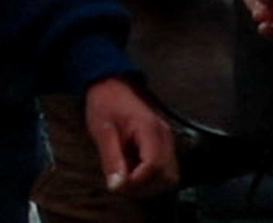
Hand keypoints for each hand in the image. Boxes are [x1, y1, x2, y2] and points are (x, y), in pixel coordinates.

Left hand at [73, 78, 178, 194]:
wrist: (112, 84)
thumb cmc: (105, 103)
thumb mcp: (101, 130)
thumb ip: (111, 158)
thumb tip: (116, 187)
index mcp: (150, 130)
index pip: (154, 166)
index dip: (137, 182)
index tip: (118, 186)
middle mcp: (165, 137)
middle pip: (167, 176)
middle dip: (145, 187)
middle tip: (121, 185)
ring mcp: (168, 141)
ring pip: (170, 177)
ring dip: (150, 185)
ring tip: (126, 180)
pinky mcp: (165, 146)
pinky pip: (166, 170)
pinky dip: (152, 178)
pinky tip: (133, 172)